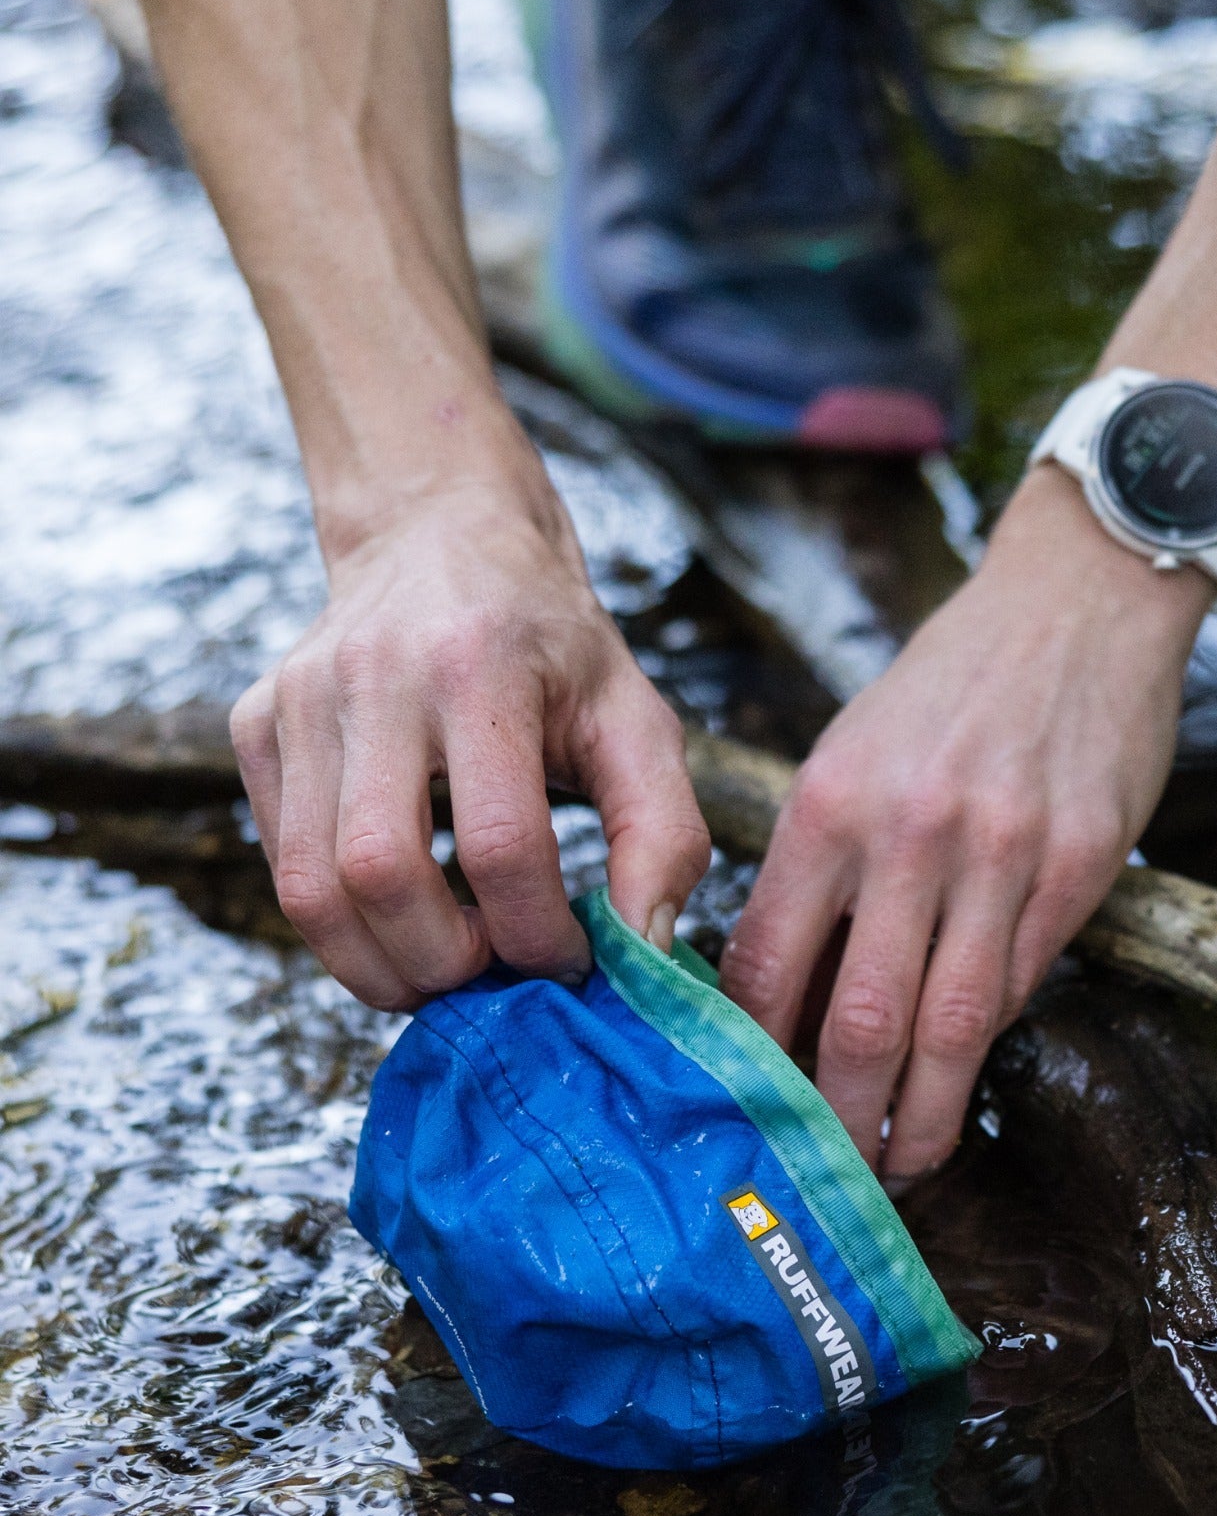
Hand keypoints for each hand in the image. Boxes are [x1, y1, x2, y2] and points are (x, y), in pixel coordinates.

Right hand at [233, 460, 709, 1010]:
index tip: (570, 961)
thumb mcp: (638, 720)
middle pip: (380, 874)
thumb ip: (664, 833)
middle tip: (495, 977)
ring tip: (446, 970)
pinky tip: (400, 917)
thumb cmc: (554, 646)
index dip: (537, 933)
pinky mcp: (254, 725)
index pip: (501, 845)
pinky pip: (278, 863)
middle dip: (443, 962)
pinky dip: (338, 921)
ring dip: (377, 966)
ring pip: (307, 887)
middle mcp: (375, 676)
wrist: (445, 538)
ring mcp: (298, 700)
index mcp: (482, 667)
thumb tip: (644, 950)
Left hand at [721, 465, 1211, 1181]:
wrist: (1076, 604)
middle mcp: (911, 835)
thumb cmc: (952, 682)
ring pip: (952, 1028)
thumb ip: (824, 864)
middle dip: (839, 1118)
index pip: (771, 962)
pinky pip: (1022, 981)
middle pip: (861, 1021)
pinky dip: (988, 1040)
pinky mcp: (1079, 867)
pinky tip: (965, 1076)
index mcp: (831, 803)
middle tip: (826, 1176)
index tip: (744, 1109)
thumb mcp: (855, 750)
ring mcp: (1002, 855)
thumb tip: (789, 986)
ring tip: (902, 1165)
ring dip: (922, 1116)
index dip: (754, 1055)